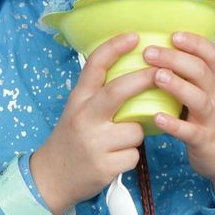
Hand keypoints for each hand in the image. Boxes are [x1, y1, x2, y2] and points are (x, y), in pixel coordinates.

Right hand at [30, 33, 152, 214]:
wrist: (52, 178)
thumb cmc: (71, 138)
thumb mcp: (77, 109)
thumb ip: (98, 93)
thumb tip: (133, 72)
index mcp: (78, 99)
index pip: (94, 66)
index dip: (115, 47)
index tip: (134, 36)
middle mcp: (84, 117)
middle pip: (118, 90)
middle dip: (144, 78)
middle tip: (162, 71)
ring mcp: (94, 142)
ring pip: (135, 129)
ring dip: (136, 134)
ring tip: (119, 141)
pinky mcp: (105, 167)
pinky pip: (134, 155)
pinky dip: (130, 156)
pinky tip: (115, 159)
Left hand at [143, 33, 214, 203]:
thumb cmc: (208, 116)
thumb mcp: (204, 90)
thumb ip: (186, 72)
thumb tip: (153, 47)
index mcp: (213, 80)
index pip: (210, 54)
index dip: (194, 42)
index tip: (173, 34)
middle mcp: (214, 95)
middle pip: (200, 71)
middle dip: (175, 59)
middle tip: (149, 52)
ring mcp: (211, 118)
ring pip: (198, 98)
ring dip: (177, 86)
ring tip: (157, 77)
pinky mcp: (204, 140)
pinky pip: (191, 132)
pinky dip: (174, 125)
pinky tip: (157, 118)